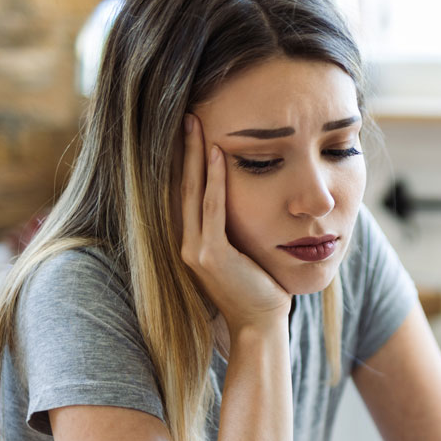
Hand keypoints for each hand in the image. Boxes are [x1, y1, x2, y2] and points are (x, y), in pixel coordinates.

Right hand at [179, 113, 291, 331]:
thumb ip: (235, 229)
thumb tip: (248, 202)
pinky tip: (217, 152)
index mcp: (192, 242)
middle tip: (185, 115)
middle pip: (180, 185)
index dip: (184, 162)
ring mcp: (195, 249)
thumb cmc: (260, 291)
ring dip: (193, 154)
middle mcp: (186, 243)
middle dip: (182, 150)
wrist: (260, 326)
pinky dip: (213, 178)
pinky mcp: (211, 254)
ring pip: (191, 191)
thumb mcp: (243, 254)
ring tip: (195, 122)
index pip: (184, 193)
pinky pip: (211, 207)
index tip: (189, 132)